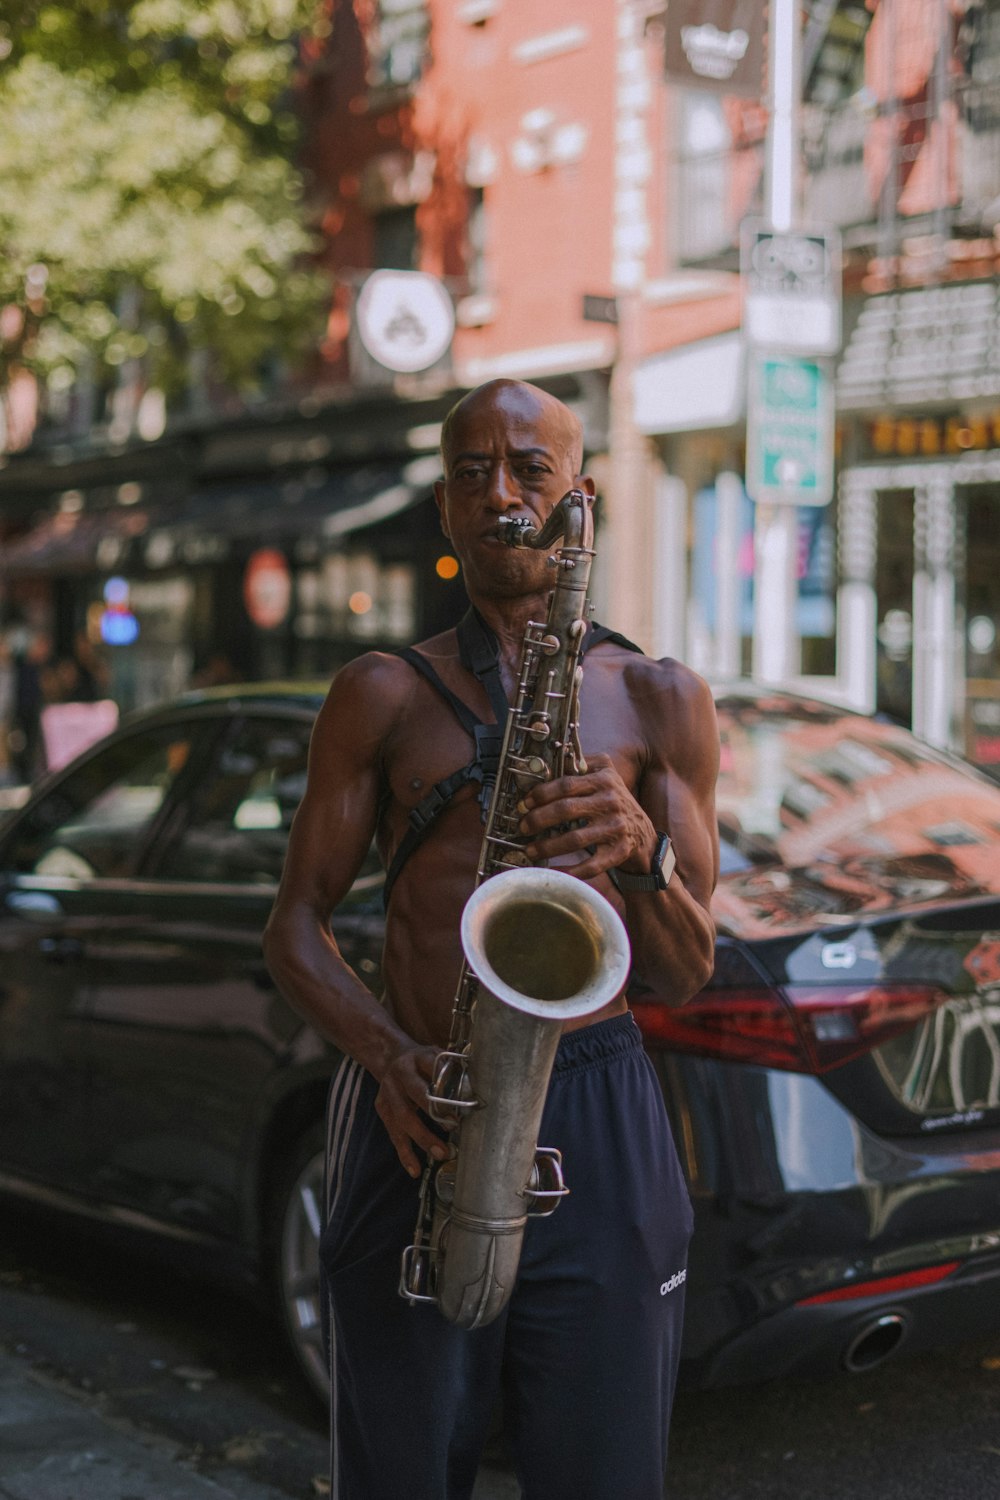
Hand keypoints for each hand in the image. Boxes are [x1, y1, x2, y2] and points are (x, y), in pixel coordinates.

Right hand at [374, 1042, 450, 1178]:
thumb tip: (475, 1092)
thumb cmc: (423, 1061)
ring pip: (403, 1119)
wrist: (391, 1057)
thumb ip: (452, 1070)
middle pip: (416, 1096)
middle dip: (435, 1114)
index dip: (445, 1089)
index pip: (433, 1070)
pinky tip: (414, 1169)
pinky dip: (404, 1153)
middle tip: (452, 1131)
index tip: (460, 1109)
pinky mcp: (382, 1109)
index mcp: (418, 1057)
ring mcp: (388, 1092)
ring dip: (422, 1139)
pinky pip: (394, 1134)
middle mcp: (400, 1073)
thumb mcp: (437, 1055)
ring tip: (440, 1154)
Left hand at [518, 753, 656, 881]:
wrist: (643, 835)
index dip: (541, 794)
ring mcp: (616, 828)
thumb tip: (549, 762)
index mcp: (604, 780)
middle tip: (522, 828)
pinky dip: (570, 870)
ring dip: (547, 847)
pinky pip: (591, 865)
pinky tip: (552, 870)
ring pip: (574, 839)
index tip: (525, 803)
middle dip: (538, 819)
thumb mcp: (606, 776)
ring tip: (529, 850)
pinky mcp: (619, 851)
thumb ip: (582, 765)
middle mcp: (611, 802)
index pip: (566, 784)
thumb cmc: (615, 804)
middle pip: (565, 809)